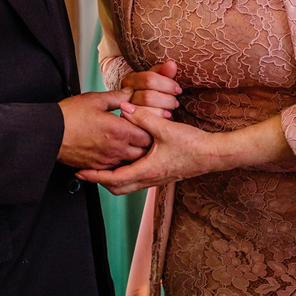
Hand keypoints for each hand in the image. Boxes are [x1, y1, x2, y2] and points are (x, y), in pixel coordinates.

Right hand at [57, 90, 151, 169]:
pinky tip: (114, 151)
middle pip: (143, 152)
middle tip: (140, 133)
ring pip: (130, 162)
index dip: (149, 129)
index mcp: (120, 131)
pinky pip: (116, 168)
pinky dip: (119, 161)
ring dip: (133, 154)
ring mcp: (107, 160)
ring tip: (128, 143)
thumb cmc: (70, 116)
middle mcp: (116, 149)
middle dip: (145, 144)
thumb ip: (117, 97)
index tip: (145, 122)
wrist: (50, 133)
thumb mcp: (95, 99)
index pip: (148, 135)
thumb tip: (129, 93)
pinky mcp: (97, 167)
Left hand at [76, 103, 214, 194]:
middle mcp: (150, 179)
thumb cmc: (193, 144)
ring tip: (101, 166)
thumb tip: (124, 107)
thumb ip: (143, 117)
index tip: (80, 172)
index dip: (95, 176)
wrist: (214, 155)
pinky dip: (125, 174)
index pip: (114, 179)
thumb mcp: (165, 128)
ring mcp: (156, 179)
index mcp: (147, 170)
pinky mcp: (161, 174)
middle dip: (100, 181)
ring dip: (112, 178)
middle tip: (86, 171)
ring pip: (127, 185)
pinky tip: (123, 161)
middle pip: (117, 188)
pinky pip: (137, 180)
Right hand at [122, 60, 180, 117]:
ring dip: (163, 109)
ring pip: (146, 111)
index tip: (178, 89)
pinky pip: (145, 122)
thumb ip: (164, 73)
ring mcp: (124, 110)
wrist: (142, 115)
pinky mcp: (128, 123)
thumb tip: (172, 64)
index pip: (149, 79)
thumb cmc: (154, 95)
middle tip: (175, 102)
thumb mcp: (157, 82)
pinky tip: (165, 116)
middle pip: (148, 96)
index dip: (167, 84)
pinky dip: (158, 118)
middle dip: (166, 100)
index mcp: (130, 81)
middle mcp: (124, 94)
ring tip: (171, 109)